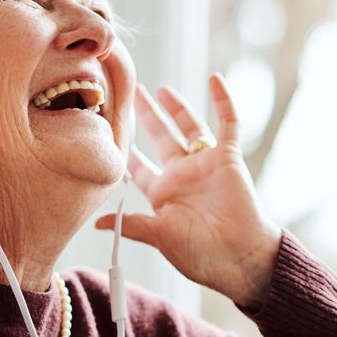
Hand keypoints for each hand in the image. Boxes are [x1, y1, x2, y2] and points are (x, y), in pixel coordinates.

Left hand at [94, 75, 283, 310]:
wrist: (239, 257)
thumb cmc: (202, 254)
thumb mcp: (160, 237)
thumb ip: (131, 225)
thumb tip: (97, 223)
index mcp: (165, 194)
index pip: (141, 168)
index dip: (127, 152)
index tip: (109, 132)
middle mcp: (184, 175)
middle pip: (161, 138)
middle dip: (146, 117)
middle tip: (131, 94)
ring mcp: (207, 164)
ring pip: (189, 127)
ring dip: (176, 107)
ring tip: (160, 89)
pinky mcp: (229, 157)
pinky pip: (228, 124)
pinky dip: (223, 101)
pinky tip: (215, 79)